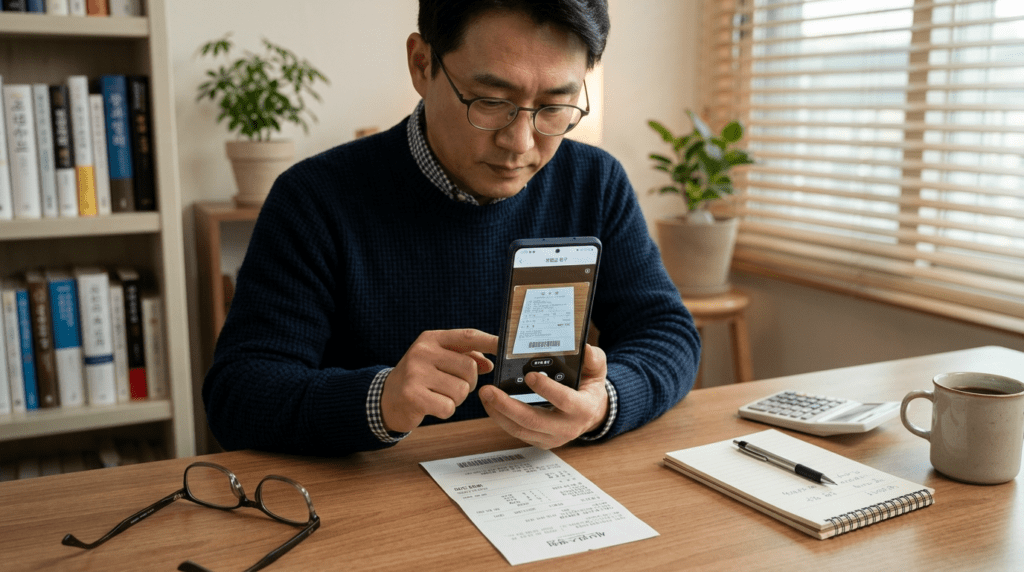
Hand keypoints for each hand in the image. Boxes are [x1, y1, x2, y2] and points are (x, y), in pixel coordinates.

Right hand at [382, 329, 497, 432]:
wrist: (386, 398)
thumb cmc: (419, 378)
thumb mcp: (438, 360)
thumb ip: (464, 357)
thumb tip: (490, 364)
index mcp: (431, 339)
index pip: (468, 336)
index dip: (490, 342)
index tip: (506, 348)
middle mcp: (422, 352)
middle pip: (470, 368)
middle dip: (469, 383)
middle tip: (453, 386)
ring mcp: (415, 373)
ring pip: (461, 390)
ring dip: (456, 399)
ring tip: (439, 395)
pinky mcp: (412, 395)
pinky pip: (448, 407)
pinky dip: (445, 410)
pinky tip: (432, 405)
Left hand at [478, 344, 608, 448]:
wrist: (591, 414)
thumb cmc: (589, 388)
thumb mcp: (597, 370)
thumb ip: (593, 358)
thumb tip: (583, 348)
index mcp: (583, 409)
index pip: (564, 400)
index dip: (546, 389)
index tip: (530, 376)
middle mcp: (567, 428)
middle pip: (533, 420)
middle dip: (507, 406)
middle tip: (489, 390)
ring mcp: (552, 438)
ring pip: (520, 430)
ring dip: (499, 413)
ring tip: (485, 395)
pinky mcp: (540, 441)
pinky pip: (517, 433)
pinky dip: (501, 419)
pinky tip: (491, 404)